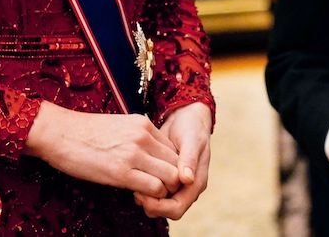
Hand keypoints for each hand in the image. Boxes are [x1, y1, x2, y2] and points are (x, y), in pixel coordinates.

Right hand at [24, 102, 180, 196]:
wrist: (58, 133)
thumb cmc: (84, 133)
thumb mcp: (118, 126)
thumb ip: (137, 137)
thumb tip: (148, 156)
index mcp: (143, 123)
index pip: (174, 148)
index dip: (170, 166)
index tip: (158, 176)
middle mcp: (143, 136)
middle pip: (177, 162)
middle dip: (172, 180)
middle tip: (158, 189)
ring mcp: (134, 153)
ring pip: (171, 177)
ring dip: (164, 190)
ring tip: (148, 194)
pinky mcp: (122, 172)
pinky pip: (153, 188)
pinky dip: (151, 197)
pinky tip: (137, 196)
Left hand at [134, 102, 211, 219]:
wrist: (186, 118)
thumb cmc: (192, 127)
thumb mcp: (192, 140)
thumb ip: (189, 160)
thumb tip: (187, 180)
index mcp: (196, 183)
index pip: (177, 208)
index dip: (160, 207)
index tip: (143, 195)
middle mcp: (186, 188)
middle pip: (166, 210)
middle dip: (150, 205)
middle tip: (134, 193)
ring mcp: (175, 184)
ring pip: (159, 204)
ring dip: (145, 199)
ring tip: (132, 186)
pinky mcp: (165, 177)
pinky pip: (154, 192)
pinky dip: (144, 188)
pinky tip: (134, 178)